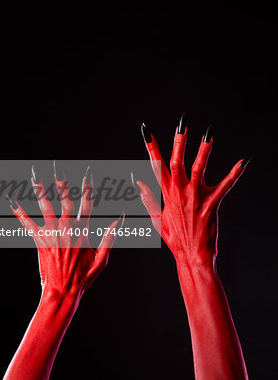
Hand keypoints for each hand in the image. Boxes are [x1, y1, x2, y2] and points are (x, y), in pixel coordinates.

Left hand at [8, 163, 123, 300]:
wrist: (63, 292)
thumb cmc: (84, 277)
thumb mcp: (102, 259)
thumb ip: (110, 237)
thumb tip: (119, 219)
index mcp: (83, 232)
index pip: (87, 204)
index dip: (88, 187)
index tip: (88, 173)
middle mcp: (67, 230)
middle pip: (64, 201)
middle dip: (61, 182)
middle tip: (58, 166)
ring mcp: (52, 235)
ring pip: (45, 208)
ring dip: (40, 190)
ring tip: (35, 175)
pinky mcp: (40, 241)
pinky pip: (27, 224)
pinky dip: (19, 212)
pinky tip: (11, 200)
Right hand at [137, 115, 250, 264]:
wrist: (192, 255)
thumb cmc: (175, 238)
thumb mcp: (155, 218)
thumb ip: (147, 198)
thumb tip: (137, 180)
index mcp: (165, 193)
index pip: (155, 165)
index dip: (151, 147)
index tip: (146, 130)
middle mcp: (179, 192)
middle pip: (176, 162)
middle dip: (178, 141)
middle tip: (182, 123)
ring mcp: (195, 198)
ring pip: (198, 169)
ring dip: (204, 151)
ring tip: (209, 134)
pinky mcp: (211, 204)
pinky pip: (224, 187)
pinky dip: (233, 174)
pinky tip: (242, 162)